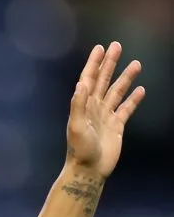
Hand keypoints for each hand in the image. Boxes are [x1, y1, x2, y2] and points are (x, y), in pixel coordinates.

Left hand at [65, 42, 144, 178]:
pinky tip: (141, 90)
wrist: (89, 170)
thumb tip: (82, 83)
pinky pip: (126, 109)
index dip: (94, 63)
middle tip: (117, 46)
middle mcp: (94, 108)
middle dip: (110, 63)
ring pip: (117, 92)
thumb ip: (78, 105)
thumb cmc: (80, 150)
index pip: (89, 79)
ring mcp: (106, 117)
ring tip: (136, 64)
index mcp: (83, 105)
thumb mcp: (77, 127)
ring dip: (126, 78)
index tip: (100, 48)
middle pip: (103, 80)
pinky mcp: (116, 127)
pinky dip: (133, 100)